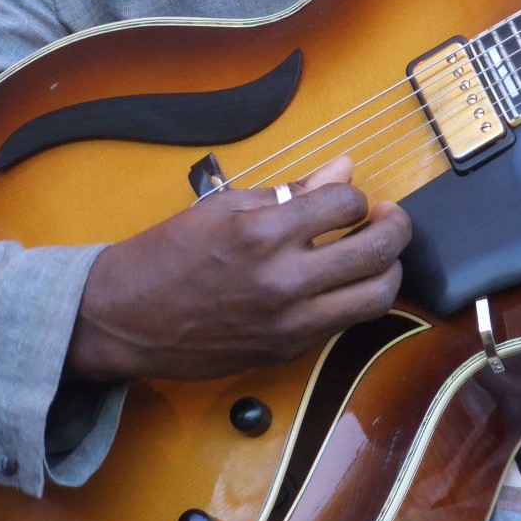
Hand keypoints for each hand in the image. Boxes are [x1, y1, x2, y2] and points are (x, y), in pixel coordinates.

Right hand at [66, 157, 411, 382]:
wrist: (123, 318)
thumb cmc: (167, 255)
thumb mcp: (223, 207)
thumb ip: (290, 191)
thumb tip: (342, 168)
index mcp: (261, 233)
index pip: (346, 204)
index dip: (355, 195)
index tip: (348, 198)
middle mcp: (282, 281)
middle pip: (377, 253)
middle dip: (397, 228)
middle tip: (391, 218)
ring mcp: (287, 323)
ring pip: (375, 299)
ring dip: (389, 271)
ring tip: (378, 254)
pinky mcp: (286, 351)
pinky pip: (341, 323)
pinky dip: (352, 299)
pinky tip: (339, 283)